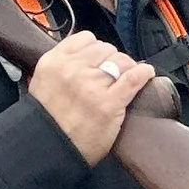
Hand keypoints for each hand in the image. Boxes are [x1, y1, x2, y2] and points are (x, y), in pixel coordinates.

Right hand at [27, 31, 153, 165]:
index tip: (100, 59)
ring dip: (127, 68)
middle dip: (112, 60)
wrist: (48, 149)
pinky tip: (147, 73)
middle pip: (107, 49)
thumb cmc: (47, 121)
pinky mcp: (109, 103)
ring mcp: (91, 85)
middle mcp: (72, 69)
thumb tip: (86, 53)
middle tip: (113, 75)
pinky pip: (134, 78)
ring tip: (126, 79)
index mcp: (54, 62)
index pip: (86, 39)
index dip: (97, 49)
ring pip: (121, 61)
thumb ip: (61, 65)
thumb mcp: (42, 82)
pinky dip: (144, 73)